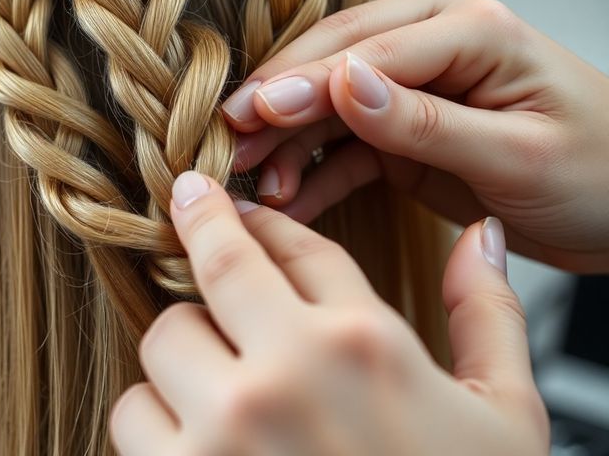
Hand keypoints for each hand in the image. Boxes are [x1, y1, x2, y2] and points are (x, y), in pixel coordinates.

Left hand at [110, 172, 548, 455]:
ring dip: (183, 359)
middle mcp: (285, 375)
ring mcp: (222, 431)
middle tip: (196, 233)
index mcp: (366, 344)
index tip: (220, 203)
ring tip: (222, 391)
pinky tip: (201, 444)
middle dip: (202, 252)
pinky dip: (156, 424)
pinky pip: (131, 417)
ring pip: (161, 343)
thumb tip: (477, 236)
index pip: (290, 246)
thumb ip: (488, 315)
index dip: (251, 219)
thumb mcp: (504, 416)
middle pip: (208, 272)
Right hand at [222, 0, 608, 273]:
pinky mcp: (398, 120)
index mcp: (470, 26)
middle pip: (332, 65)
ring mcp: (410, 77)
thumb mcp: (515, 154)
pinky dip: (313, 172)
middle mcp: (432, 36)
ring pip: (326, 105)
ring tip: (255, 185)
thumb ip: (425, 121)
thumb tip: (345, 85)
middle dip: (277, 108)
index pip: (369, 53)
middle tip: (228, 146)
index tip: (250, 113)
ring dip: (288, 144)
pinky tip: (286, 199)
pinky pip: (343, 145)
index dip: (305, 85)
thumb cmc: (594, 171)